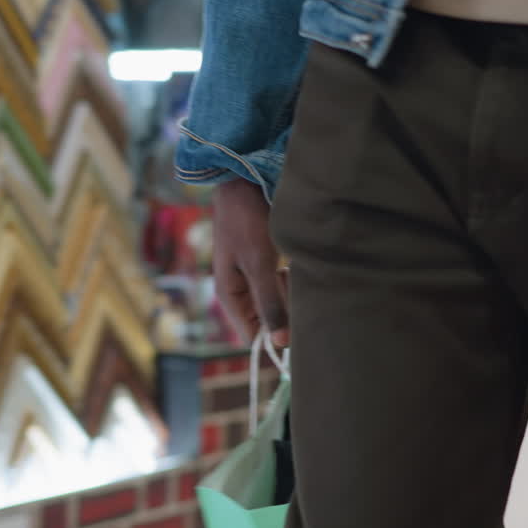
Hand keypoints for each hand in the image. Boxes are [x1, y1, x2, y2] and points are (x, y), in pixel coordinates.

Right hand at [212, 177, 289, 346]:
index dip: (274, 337)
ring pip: (277, 304)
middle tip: (289, 283)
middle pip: (267, 321)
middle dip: (284, 310)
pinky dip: (291, 282)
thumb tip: (280, 343)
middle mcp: (240, 293)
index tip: (297, 329)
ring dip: (289, 294)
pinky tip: (293, 263)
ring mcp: (252, 280)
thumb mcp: (259, 264)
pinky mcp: (265, 267)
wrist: (243, 183)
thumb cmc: (246, 222)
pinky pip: (281, 288)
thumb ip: (269, 302)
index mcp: (230, 297)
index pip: (252, 336)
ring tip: (290, 269)